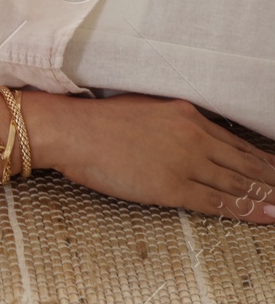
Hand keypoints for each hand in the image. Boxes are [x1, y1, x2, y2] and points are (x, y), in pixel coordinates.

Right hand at [43, 93, 274, 224]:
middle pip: (243, 162)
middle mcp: (192, 135)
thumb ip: (171, 121)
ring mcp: (184, 161)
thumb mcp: (143, 107)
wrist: (70, 130)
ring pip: (237, 182)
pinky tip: (264, 216)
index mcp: (185, 114)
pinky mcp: (172, 186)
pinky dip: (245, 210)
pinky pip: (217, 201)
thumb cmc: (96, 120)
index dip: (260, 159)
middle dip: (270, 179)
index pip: (234, 141)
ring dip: (265, 197)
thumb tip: (188, 133)